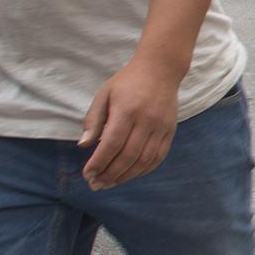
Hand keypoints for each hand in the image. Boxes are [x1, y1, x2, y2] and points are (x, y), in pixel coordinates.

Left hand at [77, 58, 181, 189]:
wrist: (160, 69)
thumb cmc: (127, 81)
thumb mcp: (104, 94)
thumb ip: (93, 120)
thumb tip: (83, 145)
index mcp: (127, 110)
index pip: (111, 143)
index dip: (98, 162)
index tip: (87, 174)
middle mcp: (146, 120)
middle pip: (128, 156)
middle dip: (110, 174)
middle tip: (96, 184)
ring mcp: (161, 127)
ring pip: (144, 160)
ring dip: (126, 176)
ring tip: (110, 183)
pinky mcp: (170, 131)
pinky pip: (158, 157)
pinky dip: (143, 170)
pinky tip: (130, 175)